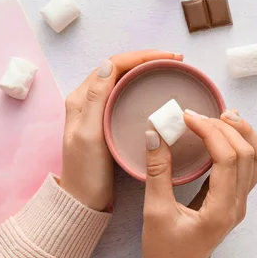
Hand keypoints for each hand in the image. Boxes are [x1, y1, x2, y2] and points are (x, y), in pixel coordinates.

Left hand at [60, 50, 182, 210]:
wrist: (83, 201)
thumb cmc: (86, 172)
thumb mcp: (90, 135)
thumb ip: (96, 99)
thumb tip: (109, 65)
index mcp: (81, 98)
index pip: (114, 65)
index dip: (142, 56)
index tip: (169, 58)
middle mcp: (88, 100)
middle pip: (120, 68)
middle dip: (147, 60)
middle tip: (175, 61)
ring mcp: (98, 111)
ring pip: (123, 80)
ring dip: (146, 71)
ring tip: (170, 70)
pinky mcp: (107, 122)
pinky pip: (125, 96)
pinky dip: (142, 87)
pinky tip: (156, 91)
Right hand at [142, 110, 256, 257]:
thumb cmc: (164, 250)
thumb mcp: (155, 211)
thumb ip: (157, 172)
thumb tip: (155, 134)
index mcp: (220, 211)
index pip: (226, 159)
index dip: (209, 131)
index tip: (187, 117)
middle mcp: (237, 206)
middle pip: (247, 154)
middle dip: (225, 127)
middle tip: (199, 114)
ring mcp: (240, 203)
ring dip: (243, 133)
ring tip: (224, 115)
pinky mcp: (236, 200)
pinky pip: (251, 167)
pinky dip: (243, 144)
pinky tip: (227, 131)